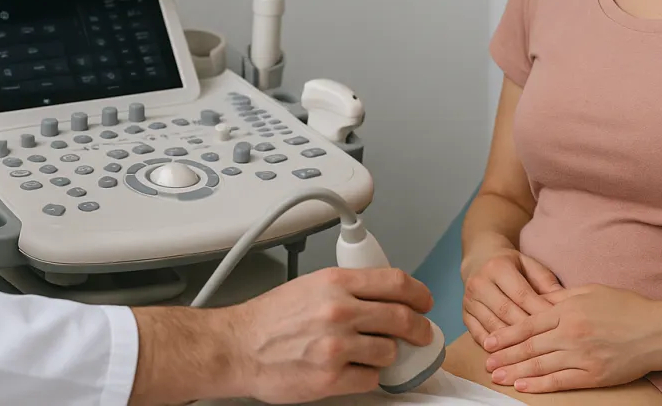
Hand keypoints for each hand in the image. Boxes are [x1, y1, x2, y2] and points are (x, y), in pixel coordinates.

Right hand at [227, 266, 435, 402]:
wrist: (237, 346)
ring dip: (386, 354)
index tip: (424, 302)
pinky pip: (371, 378)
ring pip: (389, 351)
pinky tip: (354, 370)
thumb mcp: (311, 285)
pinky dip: (368, 376)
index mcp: (336, 283)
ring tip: (369, 353)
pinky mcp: (331, 378)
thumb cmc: (269, 318)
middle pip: (402, 318)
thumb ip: (348, 288)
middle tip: (420, 333)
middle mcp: (339, 311)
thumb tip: (383, 296)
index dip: (419, 294)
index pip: (396, 282)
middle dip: (418, 328)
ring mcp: (336, 346)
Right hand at [461, 247, 562, 346]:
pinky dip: (493, 347)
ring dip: (510, 343)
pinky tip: (507, 356)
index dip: (539, 312)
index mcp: (498, 267)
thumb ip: (546, 282)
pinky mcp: (464, 314)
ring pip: (492, 326)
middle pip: (506, 312)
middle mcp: (480, 283)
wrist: (480, 260)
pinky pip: (478, 334)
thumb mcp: (529, 265)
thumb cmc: (512, 265)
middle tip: (547, 346)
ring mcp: (469, 300)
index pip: (521, 295)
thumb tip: (564, 301)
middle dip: (527, 330)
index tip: (558, 326)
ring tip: (529, 357)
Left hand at [481, 284, 661, 393]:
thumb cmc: (625, 307)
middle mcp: (571, 333)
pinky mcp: (594, 375)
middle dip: (505, 355)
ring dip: (516, 371)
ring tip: (497, 375)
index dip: (506, 335)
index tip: (489, 341)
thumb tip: (534, 301)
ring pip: (541, 365)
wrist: (659, 331)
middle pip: (530, 347)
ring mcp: (583, 356)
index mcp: (568, 310)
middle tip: (486, 362)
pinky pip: (561, 381)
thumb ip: (559, 298)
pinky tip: (523, 385)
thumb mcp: (589, 292)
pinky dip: (540, 384)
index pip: (528, 324)